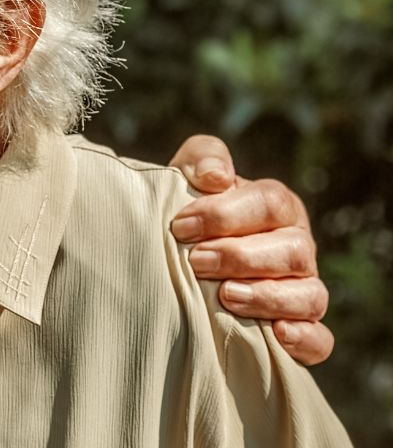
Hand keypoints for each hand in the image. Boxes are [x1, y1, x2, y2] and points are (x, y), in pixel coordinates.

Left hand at [168, 134, 332, 365]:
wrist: (178, 257)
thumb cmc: (187, 213)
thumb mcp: (186, 176)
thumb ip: (203, 158)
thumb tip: (215, 176)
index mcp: (277, 207)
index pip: (270, 203)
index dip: (226, 214)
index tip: (181, 227)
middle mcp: (297, 247)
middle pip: (292, 250)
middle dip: (240, 257)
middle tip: (197, 262)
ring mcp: (303, 289)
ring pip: (309, 295)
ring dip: (267, 297)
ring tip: (225, 296)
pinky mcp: (302, 330)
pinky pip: (320, 339)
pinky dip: (304, 338)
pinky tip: (276, 334)